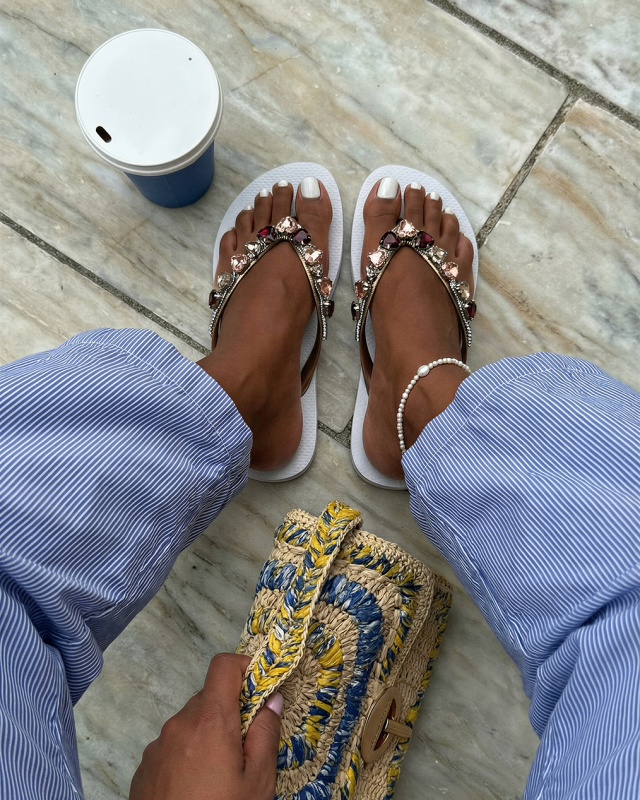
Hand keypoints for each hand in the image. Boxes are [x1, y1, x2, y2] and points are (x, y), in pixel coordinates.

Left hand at [129, 653, 281, 799]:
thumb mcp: (257, 781)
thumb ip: (265, 735)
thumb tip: (272, 699)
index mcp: (209, 720)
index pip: (223, 666)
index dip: (244, 667)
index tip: (260, 687)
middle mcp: (179, 724)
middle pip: (208, 699)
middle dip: (230, 713)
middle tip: (245, 748)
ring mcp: (157, 746)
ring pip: (190, 725)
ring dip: (208, 737)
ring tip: (220, 777)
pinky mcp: (144, 768)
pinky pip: (172, 747)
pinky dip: (187, 756)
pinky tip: (196, 789)